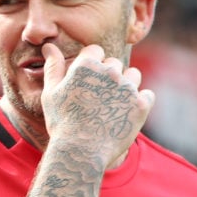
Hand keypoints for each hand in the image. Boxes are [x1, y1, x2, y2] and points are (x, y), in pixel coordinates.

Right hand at [41, 42, 155, 167]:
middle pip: (114, 63)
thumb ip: (53, 66)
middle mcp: (110, 72)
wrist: (81, 151)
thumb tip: (49, 45)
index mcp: (87, 65)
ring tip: (111, 104)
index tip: (85, 81)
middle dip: (107, 75)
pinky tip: (124, 113)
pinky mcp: (142, 104)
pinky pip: (146, 95)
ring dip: (125, 84)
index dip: (89, 65)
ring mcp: (128, 88)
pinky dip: (138, 102)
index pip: (95, 51)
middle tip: (95, 98)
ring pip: (133, 75)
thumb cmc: (62, 121)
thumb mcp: (51, 93)